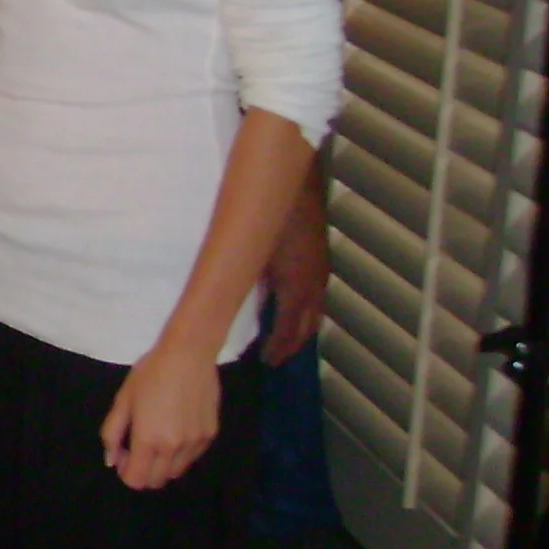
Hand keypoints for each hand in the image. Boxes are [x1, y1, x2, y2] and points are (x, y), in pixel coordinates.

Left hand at [99, 339, 221, 490]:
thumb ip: (112, 433)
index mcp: (148, 439)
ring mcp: (195, 444)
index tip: (123, 452)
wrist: (189, 354)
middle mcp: (174, 448)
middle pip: (156, 481)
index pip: (136, 480)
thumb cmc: (150, 373)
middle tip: (137, 446)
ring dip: (162, 464)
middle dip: (142, 471)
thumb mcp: (123, 400)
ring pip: (176, 472)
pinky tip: (175, 429)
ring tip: (157, 437)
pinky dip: (180, 454)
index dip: (125, 472)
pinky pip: (191, 458)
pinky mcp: (210, 435)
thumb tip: (111, 461)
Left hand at [259, 175, 330, 366]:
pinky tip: (294, 308)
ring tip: (286, 341)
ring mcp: (320, 273)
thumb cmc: (269, 219)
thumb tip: (228, 301)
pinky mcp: (320, 261)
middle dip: (292, 346)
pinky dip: (307, 311)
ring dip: (302, 330)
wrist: (296, 187)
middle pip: (307, 328)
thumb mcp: (252, 254)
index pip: (288, 331)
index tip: (267, 361)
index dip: (277, 349)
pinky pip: (317, 298)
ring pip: (316, 313)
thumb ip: (244, 280)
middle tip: (277, 359)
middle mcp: (313, 286)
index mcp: (295, 289)